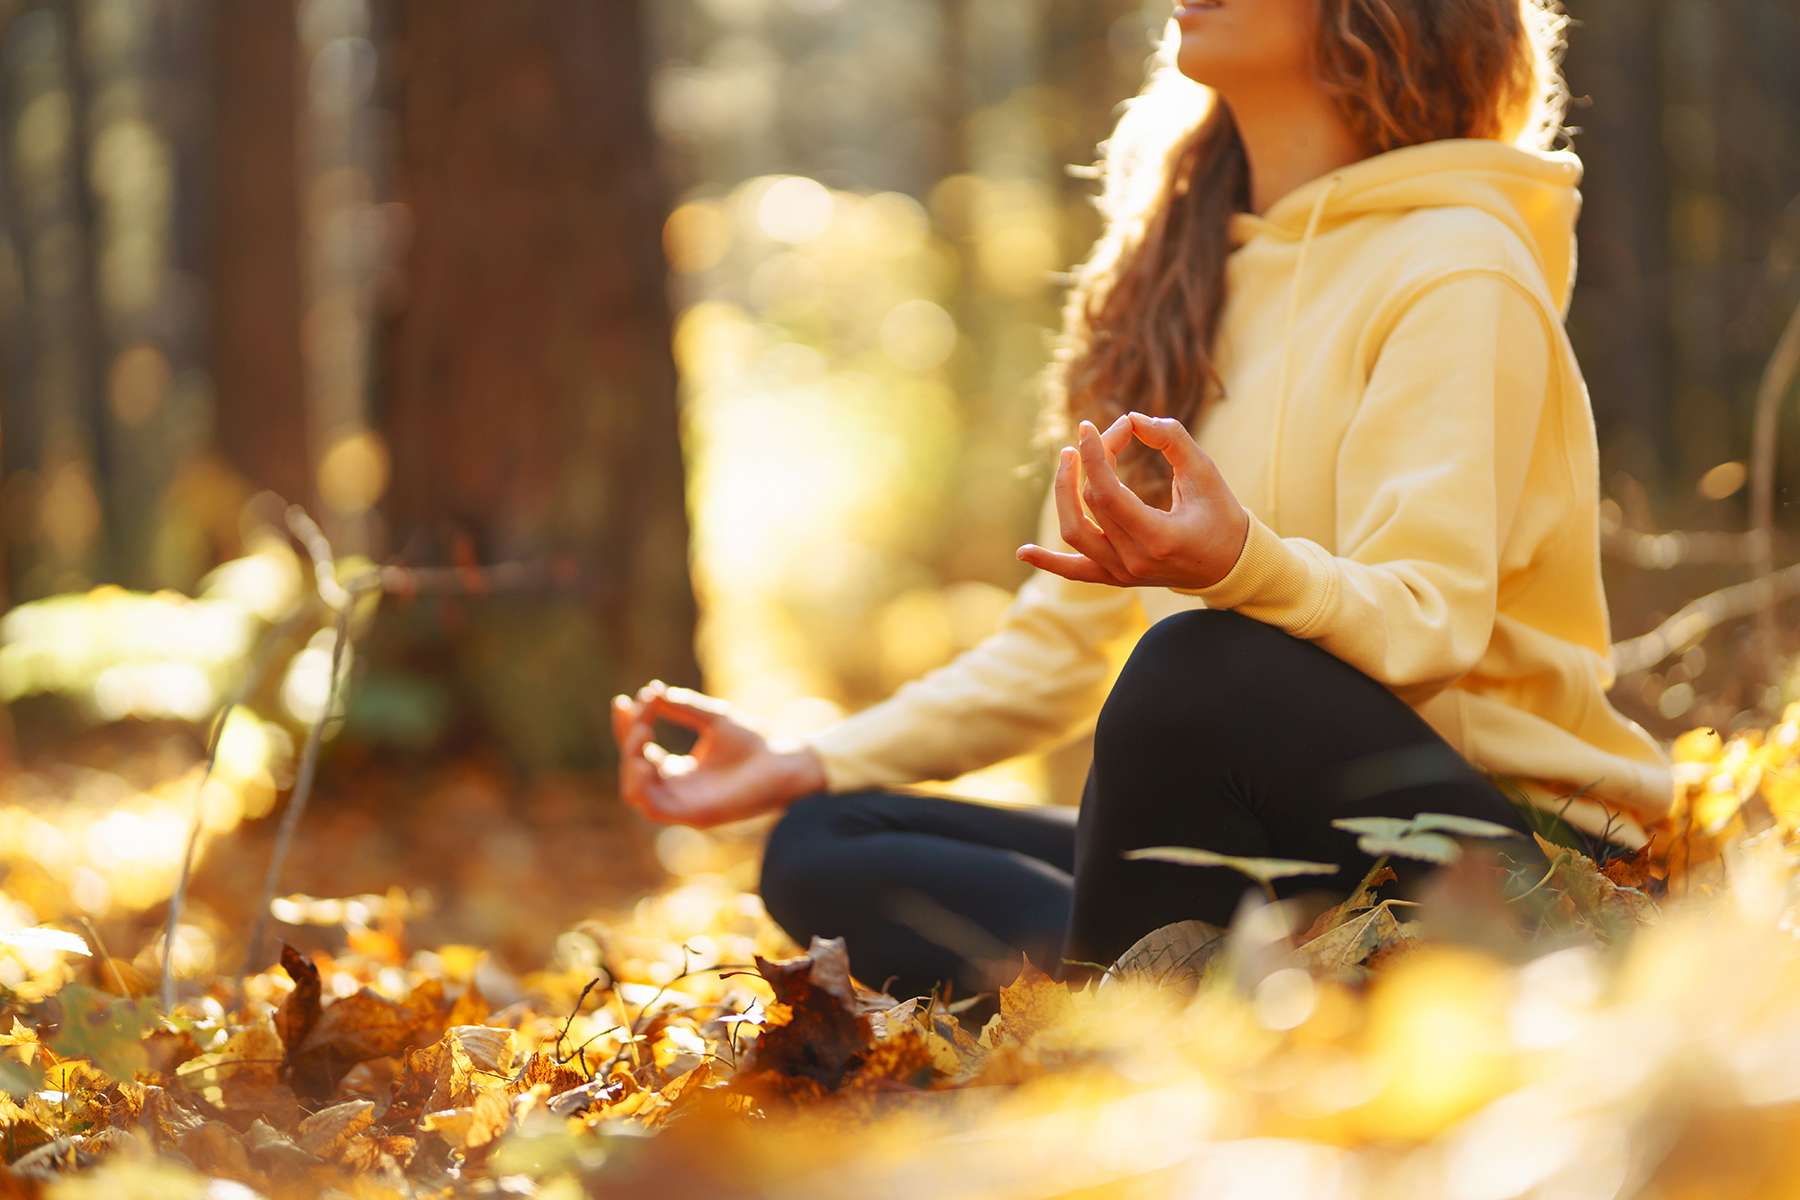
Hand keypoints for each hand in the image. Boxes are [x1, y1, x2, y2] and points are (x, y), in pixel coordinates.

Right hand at [610, 681, 827, 827]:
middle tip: (641, 714)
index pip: (640, 751)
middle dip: (628, 739)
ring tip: (642, 733)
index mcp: (680, 770)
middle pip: (632, 768)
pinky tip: (646, 758)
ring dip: (629, 762)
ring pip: (634, 792)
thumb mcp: (714, 718)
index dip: (627, 727)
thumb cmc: (756, 742)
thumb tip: (652, 691)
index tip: (624, 701)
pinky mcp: (692, 816)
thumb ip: (683, 707)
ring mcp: (683, 804)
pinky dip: (641, 784)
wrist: (786, 761)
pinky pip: (652, 807)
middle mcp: (677, 789)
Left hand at [1016, 412, 1250, 590]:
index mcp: (1158, 537)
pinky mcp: (1116, 577)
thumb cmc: (1221, 516)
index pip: (1107, 493)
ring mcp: (1122, 573)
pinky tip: (1023, 552)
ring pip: (1074, 534)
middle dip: (1092, 460)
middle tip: (1096, 434)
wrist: (1229, 566)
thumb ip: (1173, 440)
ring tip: (1067, 459)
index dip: (1095, 455)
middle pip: (1093, 503)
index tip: (1090, 426)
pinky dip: (1048, 562)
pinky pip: (1075, 572)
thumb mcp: (1206, 474)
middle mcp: (1134, 561)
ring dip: (1063, 496)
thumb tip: (1134, 419)